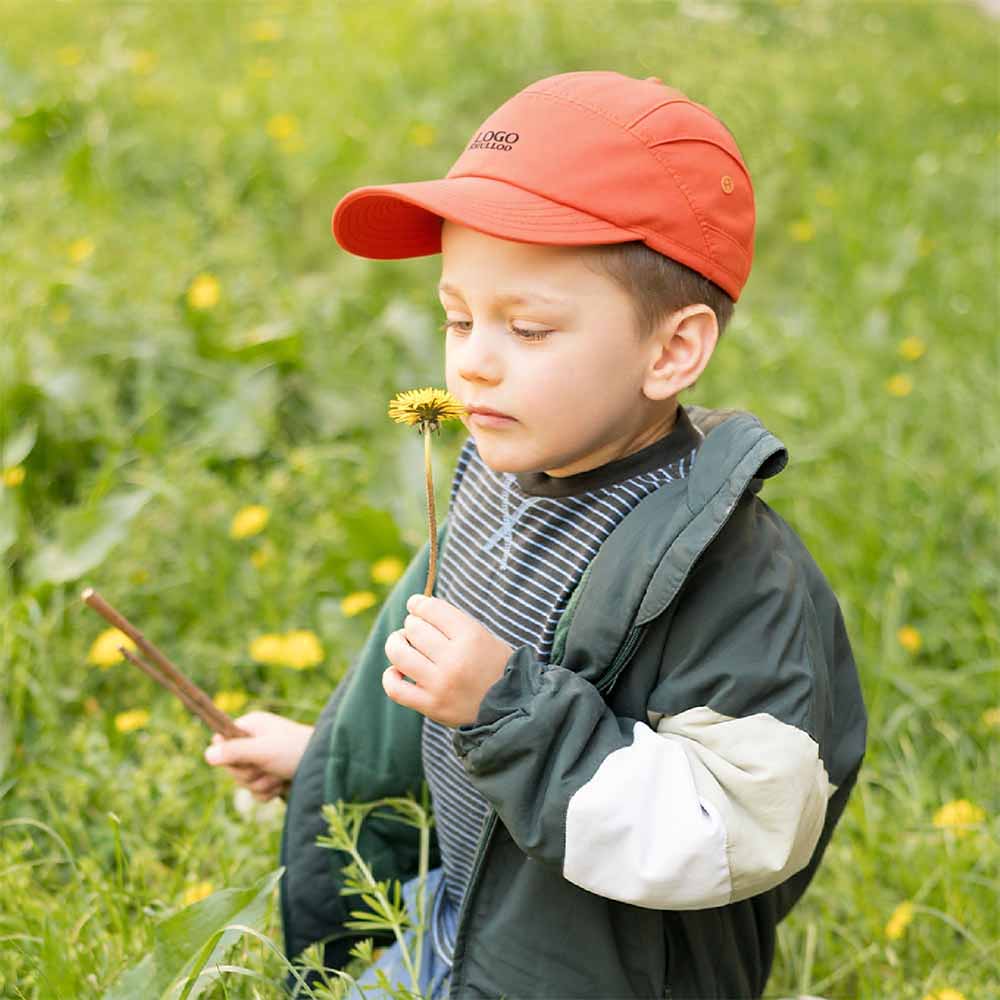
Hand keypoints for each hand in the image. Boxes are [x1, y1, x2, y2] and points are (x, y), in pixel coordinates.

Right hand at [203, 711, 313, 800]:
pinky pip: (256, 792)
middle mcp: (254, 741)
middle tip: (269, 767)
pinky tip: (282, 785)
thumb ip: (235, 752)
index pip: (220, 743)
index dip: (229, 756)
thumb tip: (206, 754)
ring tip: (279, 775)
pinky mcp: (271, 776)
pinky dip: (268, 792)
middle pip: (231, 767)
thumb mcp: (263, 750)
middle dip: (250, 774)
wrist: (324, 766)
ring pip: (244, 782)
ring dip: (261, 784)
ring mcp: (262, 759)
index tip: (246, 758)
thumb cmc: (295, 751)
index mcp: (250, 726)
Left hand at [382, 594, 513, 727]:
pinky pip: (395, 688)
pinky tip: (397, 671)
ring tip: (402, 644)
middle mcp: (454, 659)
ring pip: (399, 653)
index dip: (418, 603)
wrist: (511, 707)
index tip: (416, 604)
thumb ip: (452, 622)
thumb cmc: (494, 666)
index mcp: (471, 637)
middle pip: (414, 628)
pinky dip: (390, 676)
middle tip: (417, 630)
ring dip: (396, 643)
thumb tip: (417, 606)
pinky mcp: (431, 706)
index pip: (431, 609)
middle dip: (412, 624)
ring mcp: (440, 684)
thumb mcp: (484, 636)